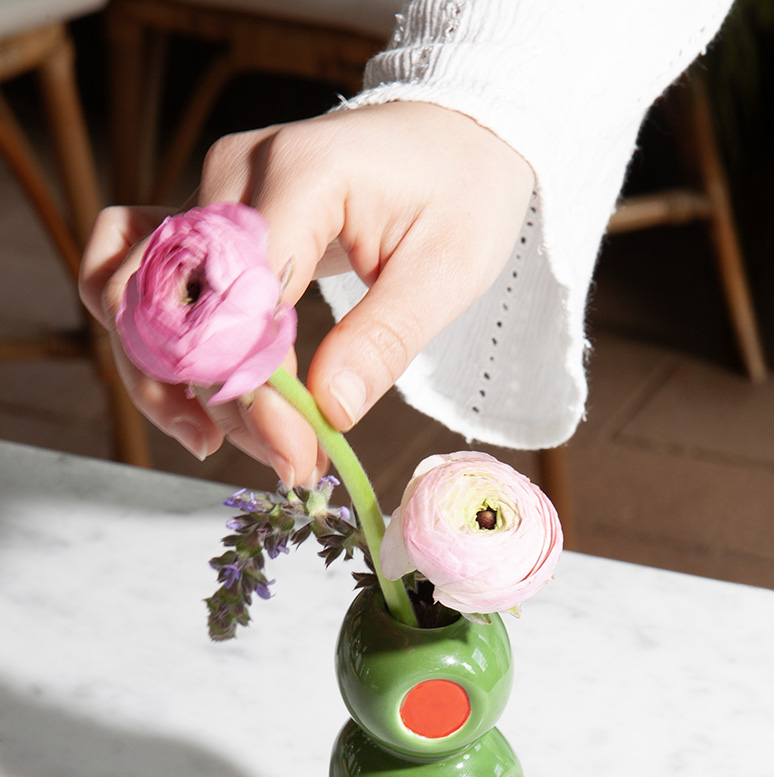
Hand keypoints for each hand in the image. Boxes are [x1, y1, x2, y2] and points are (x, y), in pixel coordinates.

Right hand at [80, 102, 534, 486]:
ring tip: (213, 438)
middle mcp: (235, 175)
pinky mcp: (200, 217)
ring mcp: (207, 191)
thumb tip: (329, 412)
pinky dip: (146, 340)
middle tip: (280, 458)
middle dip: (211, 397)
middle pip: (172, 299)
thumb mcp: (448, 271)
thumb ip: (383, 340)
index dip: (258, 390)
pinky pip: (135, 276)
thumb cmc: (458, 192)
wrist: (448, 137)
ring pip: (131, 292)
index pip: (243, 296)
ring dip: (158, 376)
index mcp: (302, 175)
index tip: (297, 455)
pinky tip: (189, 394)